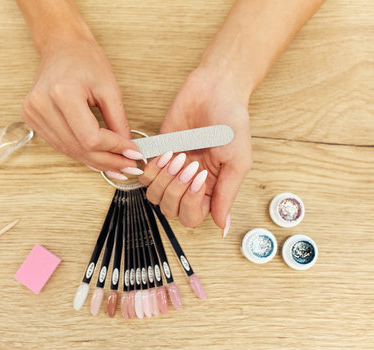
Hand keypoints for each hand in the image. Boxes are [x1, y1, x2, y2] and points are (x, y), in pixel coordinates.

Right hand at [21, 33, 142, 177]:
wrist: (61, 47)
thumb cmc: (85, 60)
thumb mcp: (110, 88)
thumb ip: (119, 121)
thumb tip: (127, 150)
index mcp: (63, 93)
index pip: (90, 137)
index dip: (113, 149)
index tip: (132, 153)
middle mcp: (42, 105)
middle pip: (78, 148)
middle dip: (106, 161)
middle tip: (127, 167)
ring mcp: (33, 113)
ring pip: (68, 150)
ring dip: (94, 161)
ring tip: (115, 166)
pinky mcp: (30, 118)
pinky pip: (59, 144)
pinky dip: (79, 152)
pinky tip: (96, 157)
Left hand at [139, 68, 252, 234]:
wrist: (215, 90)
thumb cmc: (232, 123)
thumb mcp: (237, 161)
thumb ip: (227, 195)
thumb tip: (223, 226)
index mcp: (210, 190)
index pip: (191, 217)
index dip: (191, 204)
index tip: (201, 179)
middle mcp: (188, 184)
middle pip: (170, 210)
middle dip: (176, 190)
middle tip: (190, 164)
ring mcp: (171, 170)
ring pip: (154, 196)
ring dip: (164, 179)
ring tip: (180, 156)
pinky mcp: (157, 154)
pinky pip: (144, 175)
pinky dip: (153, 167)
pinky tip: (169, 151)